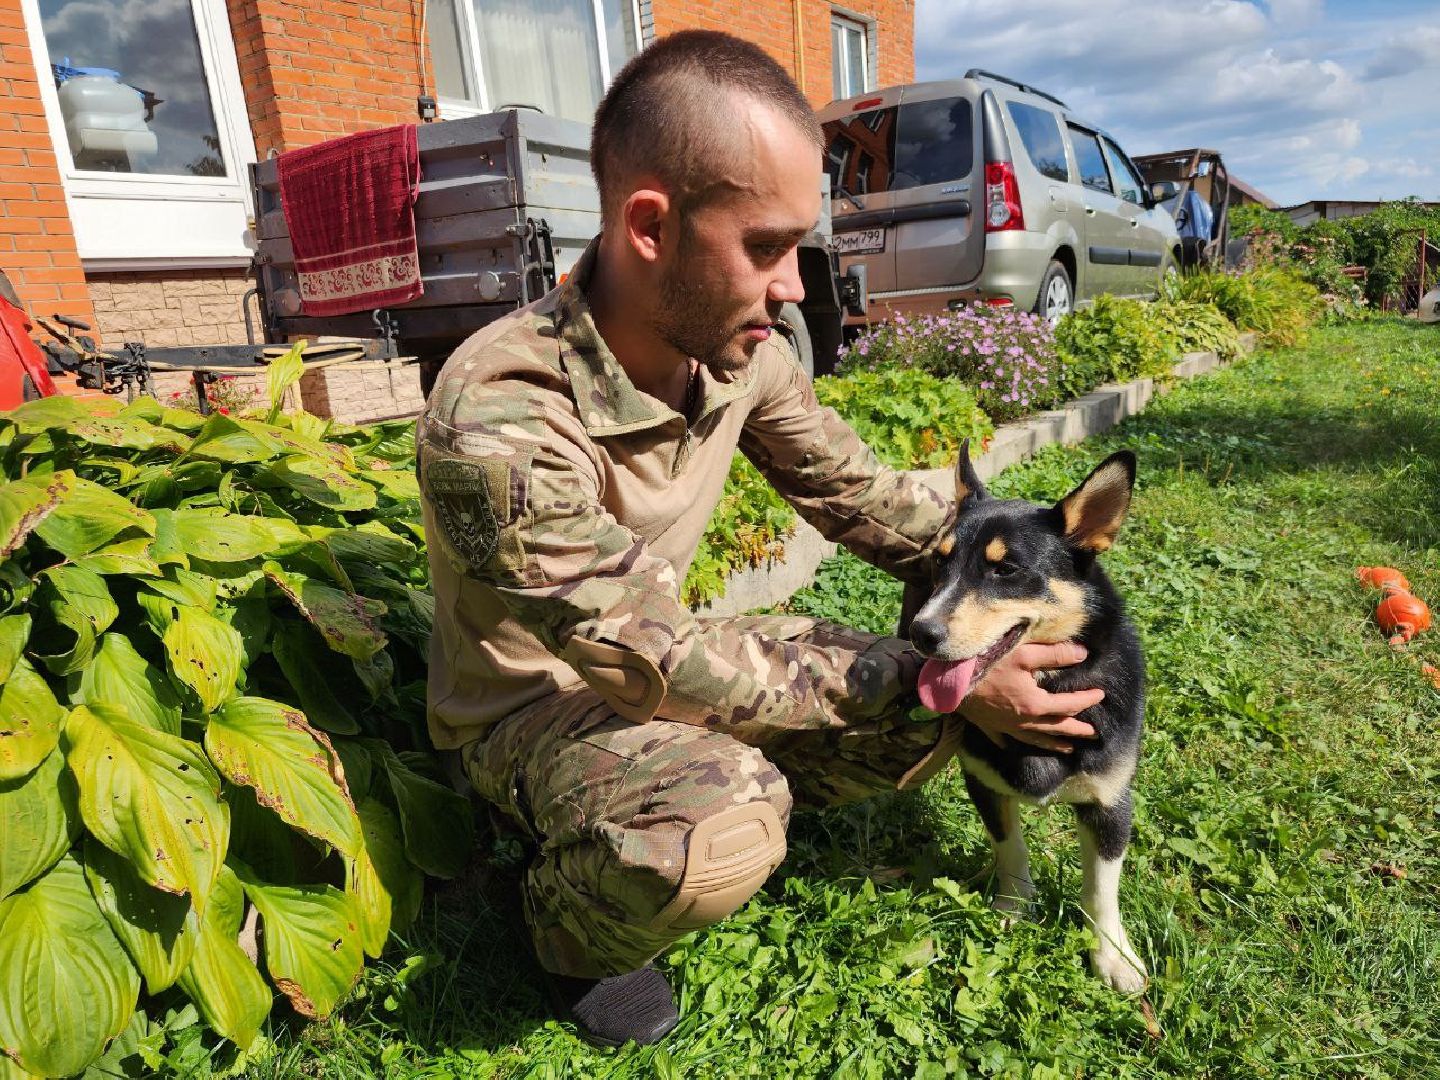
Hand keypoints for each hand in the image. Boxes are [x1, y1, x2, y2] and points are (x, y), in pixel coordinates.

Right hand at [959, 641, 1103, 752]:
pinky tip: (1018, 744)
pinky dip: (1016, 743)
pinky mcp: (990, 726)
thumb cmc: (987, 663)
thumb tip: (1082, 654)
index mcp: (1035, 704)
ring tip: (1068, 748)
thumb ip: (1055, 654)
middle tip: (1093, 733)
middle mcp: (1024, 721)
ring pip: (1036, 739)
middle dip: (1077, 730)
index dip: (1087, 700)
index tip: (1100, 695)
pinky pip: (1007, 740)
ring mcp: (1006, 727)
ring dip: (1054, 743)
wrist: (951, 682)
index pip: (1069, 704)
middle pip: (1056, 728)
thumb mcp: (1024, 653)